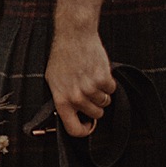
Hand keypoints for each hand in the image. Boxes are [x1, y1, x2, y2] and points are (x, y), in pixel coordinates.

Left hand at [46, 22, 115, 138]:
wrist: (74, 36)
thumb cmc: (62, 56)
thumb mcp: (53, 81)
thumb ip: (62, 99)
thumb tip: (70, 114)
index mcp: (61, 100)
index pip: (74, 130)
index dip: (84, 130)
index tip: (89, 124)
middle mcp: (76, 97)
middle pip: (96, 115)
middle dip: (96, 105)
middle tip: (90, 91)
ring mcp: (90, 89)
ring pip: (105, 102)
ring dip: (102, 93)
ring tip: (93, 78)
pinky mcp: (103, 79)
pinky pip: (112, 89)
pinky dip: (109, 82)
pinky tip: (98, 71)